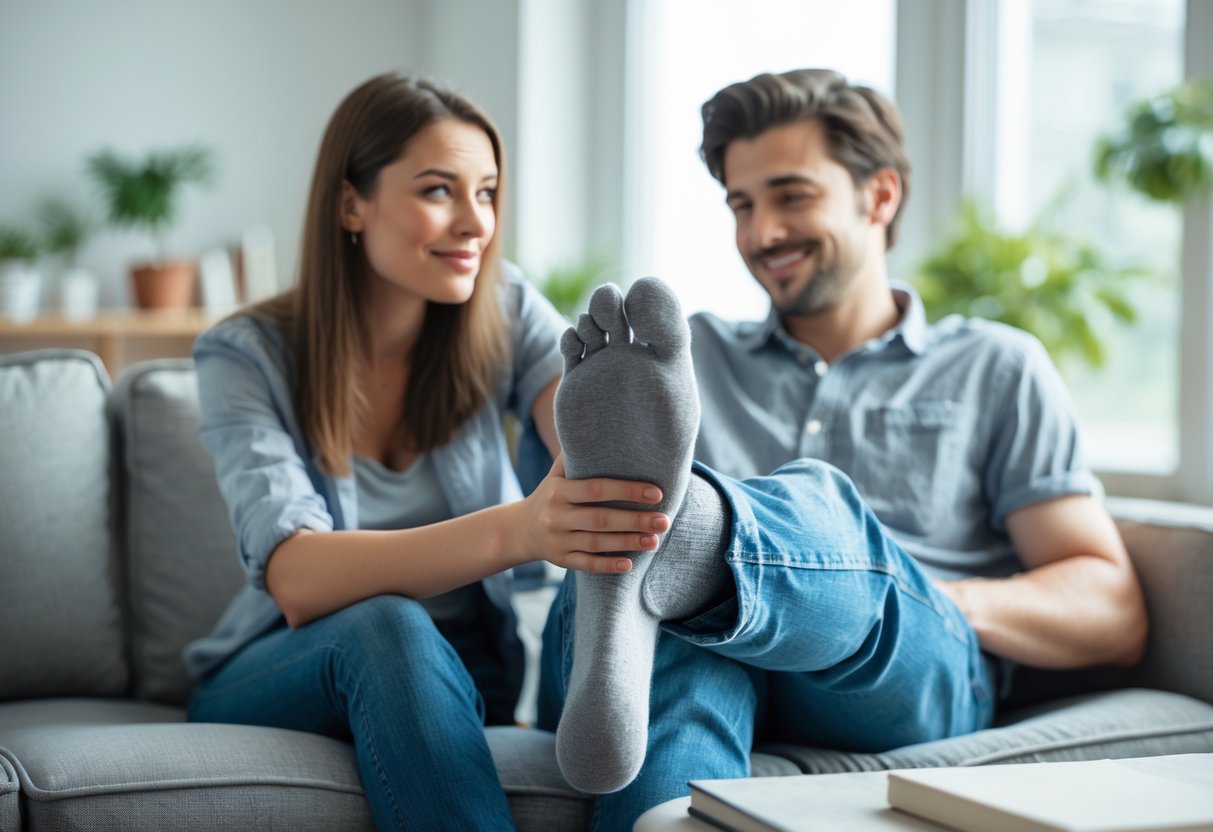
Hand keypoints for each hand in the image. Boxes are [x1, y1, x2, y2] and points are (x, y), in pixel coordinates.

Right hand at [519, 455, 668, 573]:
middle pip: (600, 519)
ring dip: (628, 542)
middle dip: (635, 520)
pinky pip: (586, 565)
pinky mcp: (561, 560)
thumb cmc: (550, 496)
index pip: (596, 489)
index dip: (626, 490)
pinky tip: (630, 564)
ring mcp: (558, 540)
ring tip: (655, 540)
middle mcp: (556, 516)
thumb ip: (575, 456)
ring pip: (597, 543)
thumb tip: (599, 424)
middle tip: (663, 520)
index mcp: (558, 491)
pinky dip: (607, 566)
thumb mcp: (556, 474)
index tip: (655, 492)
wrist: (519, 530)